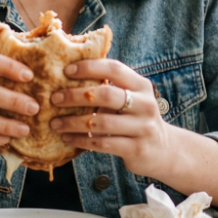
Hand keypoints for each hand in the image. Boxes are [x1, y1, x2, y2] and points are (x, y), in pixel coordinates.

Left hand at [48, 59, 175, 178]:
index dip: (89, 67)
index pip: (114, 69)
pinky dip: (81, 140)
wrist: (163, 150)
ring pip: (101, 122)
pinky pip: (102, 143)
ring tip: (55, 122)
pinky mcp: (136, 149)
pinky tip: (67, 138)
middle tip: (54, 98)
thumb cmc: (136, 118)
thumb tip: (69, 76)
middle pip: (105, 95)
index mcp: (141, 85)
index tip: (66, 71)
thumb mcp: (131, 98)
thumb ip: (109, 87)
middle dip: (75, 96)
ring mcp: (142, 127)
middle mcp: (145, 104)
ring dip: (73, 122)